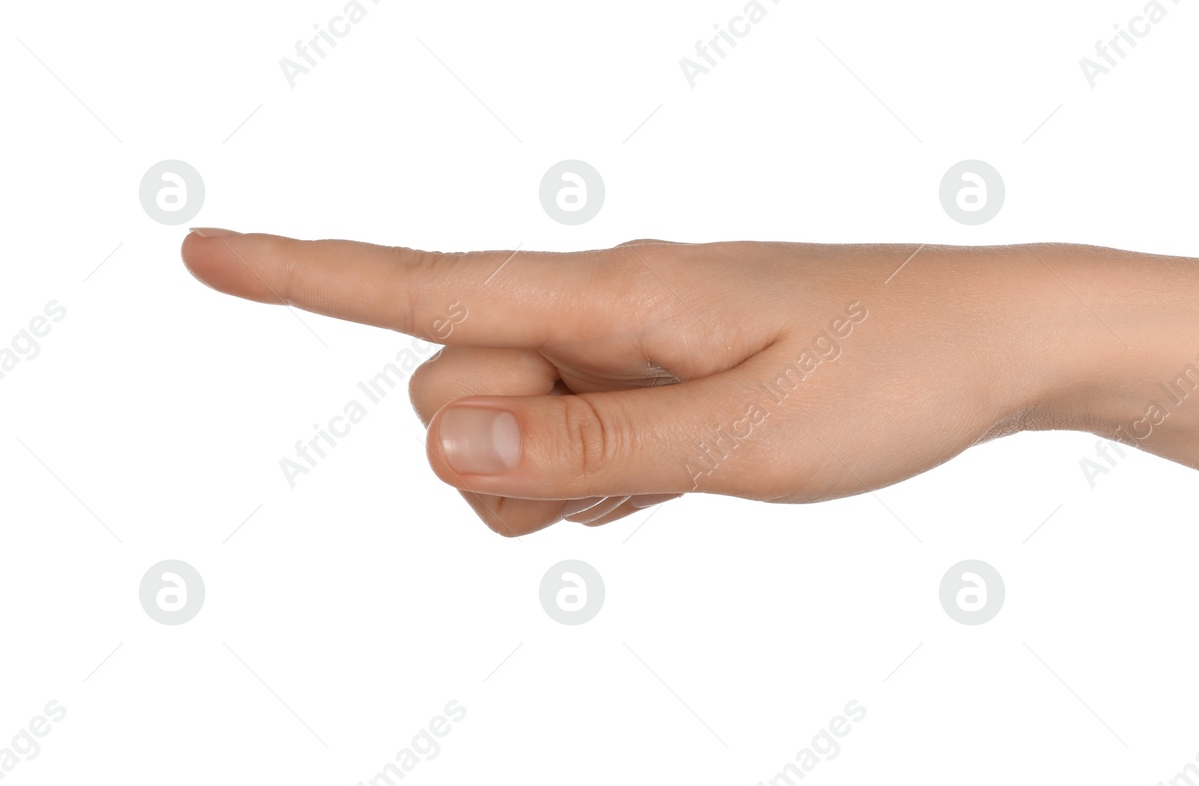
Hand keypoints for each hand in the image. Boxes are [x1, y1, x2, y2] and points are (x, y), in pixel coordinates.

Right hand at [181, 231, 1056, 536]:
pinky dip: (600, 479)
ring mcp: (636, 345)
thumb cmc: (890, 376)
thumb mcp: (743, 438)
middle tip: (630, 468)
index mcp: (616, 294)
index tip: (203, 252)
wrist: (995, 343)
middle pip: (460, 385)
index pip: (429, 286)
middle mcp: (609, 306)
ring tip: (673, 472)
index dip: (308, 280)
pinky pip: (577, 442)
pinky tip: (679, 474)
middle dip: (498, 454)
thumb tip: (441, 446)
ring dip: (550, 479)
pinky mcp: (665, 381)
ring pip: (512, 425)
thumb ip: (587, 448)